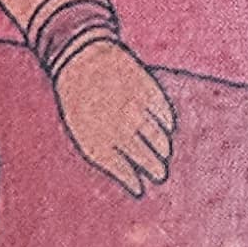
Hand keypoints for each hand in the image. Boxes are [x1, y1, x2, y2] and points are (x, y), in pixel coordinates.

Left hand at [54, 35, 177, 195]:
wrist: (80, 57)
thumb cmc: (81, 101)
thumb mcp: (82, 130)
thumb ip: (105, 155)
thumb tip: (132, 179)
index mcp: (96, 134)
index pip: (121, 167)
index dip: (132, 180)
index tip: (140, 189)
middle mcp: (116, 124)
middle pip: (144, 155)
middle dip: (155, 168)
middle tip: (161, 174)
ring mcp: (133, 106)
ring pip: (157, 136)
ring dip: (163, 147)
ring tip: (164, 153)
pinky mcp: (144, 88)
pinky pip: (163, 113)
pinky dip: (167, 122)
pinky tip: (167, 128)